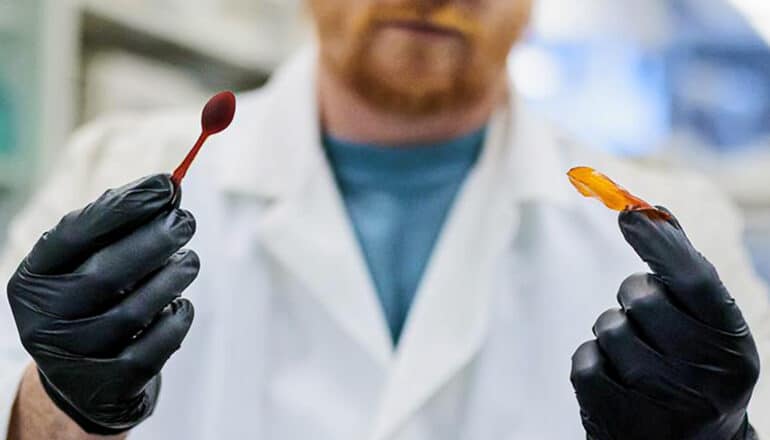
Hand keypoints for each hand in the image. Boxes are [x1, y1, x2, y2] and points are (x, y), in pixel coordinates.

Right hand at [6, 174, 198, 434]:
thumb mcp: (91, 264)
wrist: (87, 381)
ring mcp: (71, 357)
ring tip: (191, 261)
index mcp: (33, 279)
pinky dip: (175, 321)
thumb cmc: (96, 304)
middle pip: (105, 274)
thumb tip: (169, 186)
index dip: (125, 206)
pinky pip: (151, 350)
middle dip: (154, 241)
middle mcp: (42, 320)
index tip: (167, 184)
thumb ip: (121, 227)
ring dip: (172, 279)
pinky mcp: (105, 387)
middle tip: (186, 222)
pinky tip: (183, 305)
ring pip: (132, 312)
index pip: (75, 234)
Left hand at [570, 207, 759, 439]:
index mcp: (733, 347)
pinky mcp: (616, 418)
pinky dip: (594, 361)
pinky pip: (585, 360)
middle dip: (635, 295)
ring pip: (609, 328)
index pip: (693, 280)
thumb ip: (683, 271)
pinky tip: (617, 380)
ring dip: (613, 332)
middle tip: (647, 317)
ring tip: (636, 356)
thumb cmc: (694, 368)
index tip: (629, 214)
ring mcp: (660, 403)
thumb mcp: (707, 327)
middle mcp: (705, 377)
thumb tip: (651, 211)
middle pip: (641, 297)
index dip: (658, 241)